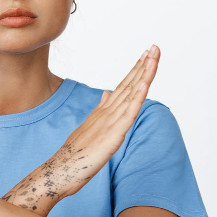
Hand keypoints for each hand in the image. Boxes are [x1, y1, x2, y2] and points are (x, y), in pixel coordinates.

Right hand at [41, 44, 160, 200]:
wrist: (62, 170)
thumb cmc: (75, 154)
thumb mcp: (91, 127)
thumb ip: (101, 109)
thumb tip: (107, 93)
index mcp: (105, 111)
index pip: (124, 86)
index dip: (135, 70)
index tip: (145, 54)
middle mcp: (108, 111)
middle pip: (130, 84)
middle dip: (143, 65)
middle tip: (154, 46)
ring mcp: (110, 121)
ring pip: (131, 93)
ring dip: (143, 73)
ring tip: (153, 55)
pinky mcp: (114, 134)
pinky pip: (129, 113)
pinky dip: (138, 97)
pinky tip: (145, 83)